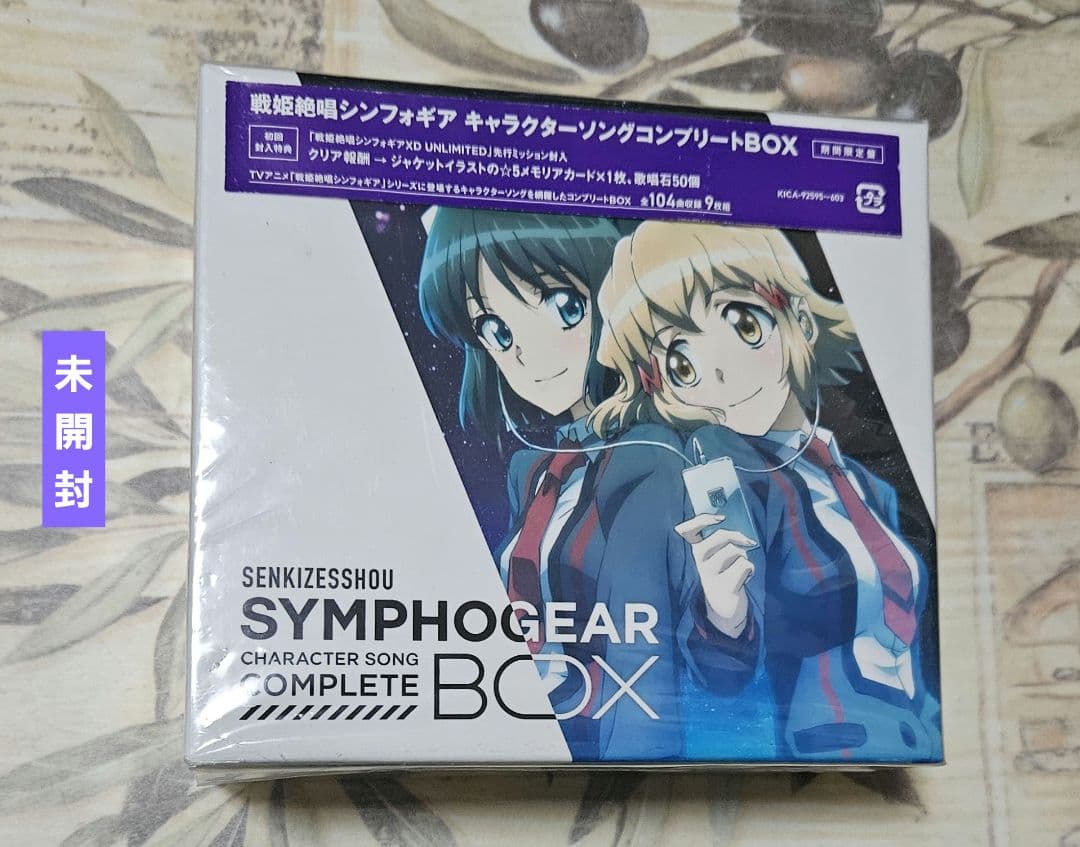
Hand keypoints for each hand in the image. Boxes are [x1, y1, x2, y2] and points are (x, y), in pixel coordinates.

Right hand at [674, 513, 755, 638]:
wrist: (724, 608)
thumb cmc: (725, 574)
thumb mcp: (718, 558)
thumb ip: (723, 542)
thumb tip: (739, 532)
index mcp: (696, 551)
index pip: (688, 530)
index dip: (701, 520)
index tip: (719, 518)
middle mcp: (700, 562)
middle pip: (720, 536)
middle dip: (737, 535)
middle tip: (746, 541)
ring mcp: (710, 575)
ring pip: (735, 550)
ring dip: (744, 556)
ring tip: (741, 565)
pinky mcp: (725, 587)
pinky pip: (744, 566)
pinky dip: (750, 569)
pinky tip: (746, 576)